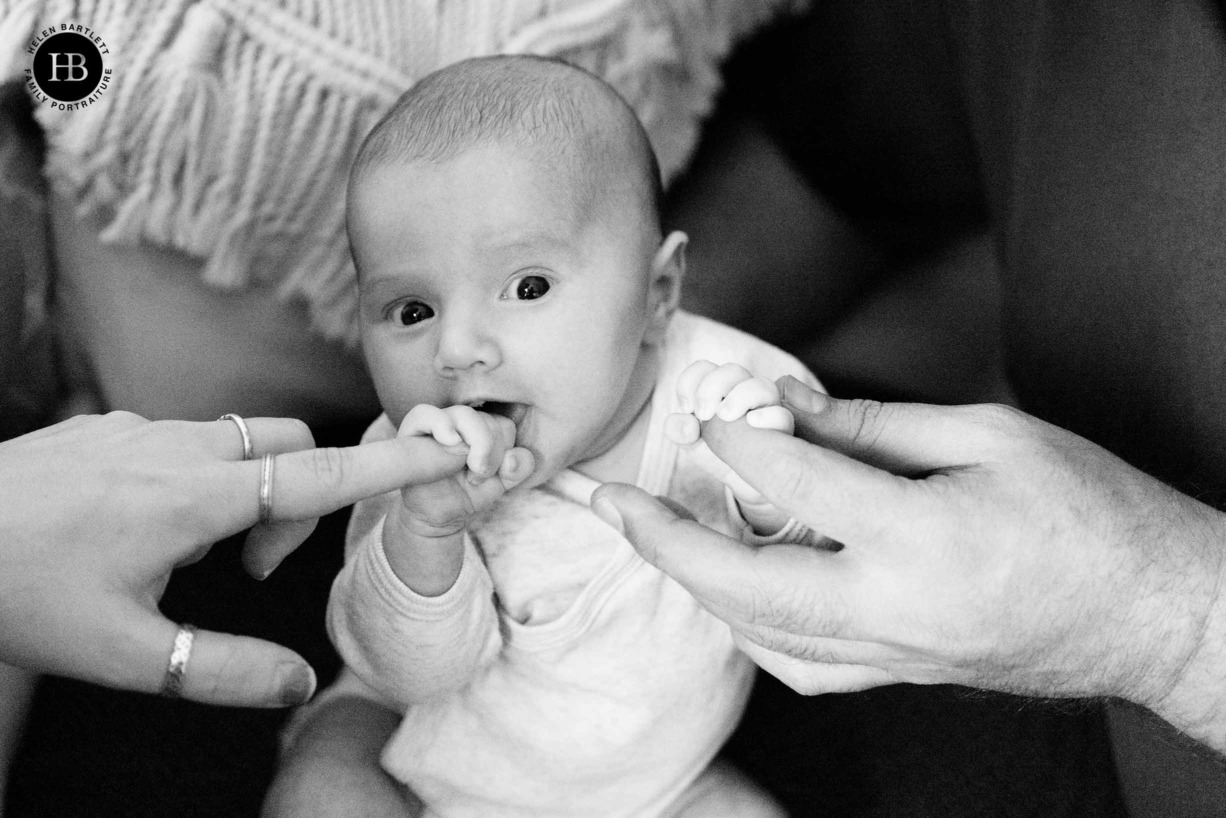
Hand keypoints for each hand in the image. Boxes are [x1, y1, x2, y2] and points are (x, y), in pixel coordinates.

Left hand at [0, 411, 480, 706]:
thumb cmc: (18, 592)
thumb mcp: (126, 653)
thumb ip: (223, 670)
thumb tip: (299, 684)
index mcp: (191, 498)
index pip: (318, 475)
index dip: (391, 463)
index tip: (447, 447)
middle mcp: (174, 447)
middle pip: (290, 445)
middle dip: (299, 500)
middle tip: (250, 569)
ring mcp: (138, 428)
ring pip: (238, 442)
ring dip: (245, 496)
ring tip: (189, 558)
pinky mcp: (109, 425)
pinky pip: (186, 440)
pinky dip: (199, 481)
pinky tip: (138, 530)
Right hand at [382, 405, 533, 594]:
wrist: (436, 513)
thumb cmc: (467, 493)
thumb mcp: (499, 484)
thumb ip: (517, 469)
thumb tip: (514, 457)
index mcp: (484, 427)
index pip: (504, 425)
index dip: (505, 451)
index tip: (493, 475)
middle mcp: (462, 420)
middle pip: (488, 420)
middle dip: (490, 453)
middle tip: (477, 478)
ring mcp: (438, 421)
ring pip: (465, 415)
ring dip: (475, 443)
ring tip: (468, 467)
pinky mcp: (413, 430)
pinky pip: (425, 414)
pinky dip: (441, 425)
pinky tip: (451, 442)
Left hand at [593, 377, 1225, 752]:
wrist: (1150, 612)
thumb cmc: (1090, 514)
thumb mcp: (991, 437)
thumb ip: (876, 426)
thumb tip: (790, 407)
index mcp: (916, 538)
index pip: (790, 481)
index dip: (737, 439)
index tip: (710, 413)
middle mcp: (890, 610)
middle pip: (742, 583)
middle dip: (667, 541)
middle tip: (618, 504)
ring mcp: (891, 655)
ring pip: (761, 633)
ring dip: (700, 585)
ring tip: (661, 540)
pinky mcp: (899, 673)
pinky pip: (801, 667)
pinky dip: (753, 631)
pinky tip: (736, 597)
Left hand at [665, 361, 793, 524]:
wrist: (751, 486)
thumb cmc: (723, 456)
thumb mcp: (696, 447)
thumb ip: (681, 432)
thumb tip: (681, 421)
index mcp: (719, 392)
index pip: (704, 369)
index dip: (691, 381)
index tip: (686, 407)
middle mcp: (744, 395)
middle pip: (732, 371)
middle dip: (713, 387)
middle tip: (703, 413)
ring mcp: (767, 410)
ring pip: (762, 386)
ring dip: (740, 397)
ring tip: (725, 416)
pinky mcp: (783, 431)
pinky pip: (782, 416)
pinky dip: (767, 417)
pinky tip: (752, 424)